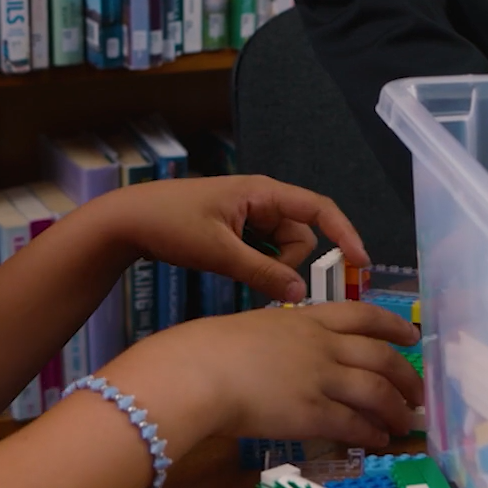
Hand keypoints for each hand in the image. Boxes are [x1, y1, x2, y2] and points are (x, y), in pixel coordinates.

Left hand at [105, 175, 370, 303]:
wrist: (126, 221)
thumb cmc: (171, 224)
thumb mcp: (218, 252)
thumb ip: (262, 272)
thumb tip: (301, 294)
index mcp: (263, 193)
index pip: (320, 209)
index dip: (345, 233)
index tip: (361, 264)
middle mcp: (262, 201)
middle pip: (300, 236)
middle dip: (290, 263)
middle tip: (261, 281)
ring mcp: (248, 216)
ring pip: (281, 249)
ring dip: (271, 268)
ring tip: (237, 275)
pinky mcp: (235, 230)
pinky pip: (262, 252)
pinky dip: (258, 267)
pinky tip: (235, 274)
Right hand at [126, 302, 422, 448]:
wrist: (199, 371)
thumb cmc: (213, 346)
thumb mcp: (259, 326)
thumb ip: (286, 335)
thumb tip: (293, 349)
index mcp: (309, 318)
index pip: (364, 316)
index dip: (394, 325)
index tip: (412, 335)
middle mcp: (324, 345)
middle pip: (381, 356)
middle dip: (407, 375)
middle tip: (418, 390)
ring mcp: (321, 378)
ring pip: (377, 391)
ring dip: (397, 409)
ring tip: (405, 422)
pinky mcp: (313, 413)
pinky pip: (354, 423)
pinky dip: (372, 432)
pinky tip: (379, 439)